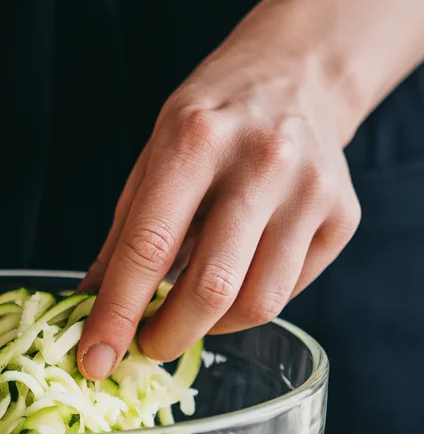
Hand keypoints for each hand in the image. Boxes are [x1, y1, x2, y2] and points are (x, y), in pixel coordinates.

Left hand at [77, 3, 361, 376]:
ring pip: (258, 303)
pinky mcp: (343, 215)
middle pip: (211, 287)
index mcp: (195, 139)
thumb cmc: (211, 119)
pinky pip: (290, 289)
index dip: (117, 314)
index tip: (94, 359)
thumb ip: (124, 233)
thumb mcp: (153, 155)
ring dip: (211, 329)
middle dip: (167, 336)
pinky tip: (236, 275)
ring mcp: (310, 190)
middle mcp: (261, 161)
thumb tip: (90, 306)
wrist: (297, 73)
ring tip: (188, 314)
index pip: (150, 247)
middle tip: (145, 347)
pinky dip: (251, 301)